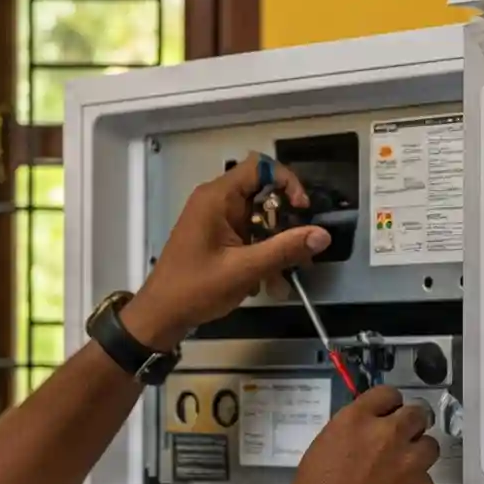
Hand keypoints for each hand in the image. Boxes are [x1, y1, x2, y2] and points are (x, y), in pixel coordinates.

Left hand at [122, 152, 329, 348]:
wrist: (161, 315)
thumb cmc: (195, 288)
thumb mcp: (244, 270)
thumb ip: (284, 250)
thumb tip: (322, 235)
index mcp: (217, 197)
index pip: (261, 167)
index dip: (287, 182)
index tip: (302, 211)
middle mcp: (216, 201)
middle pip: (263, 194)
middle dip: (286, 221)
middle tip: (301, 248)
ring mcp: (216, 220)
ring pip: (259, 219)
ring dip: (276, 244)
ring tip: (286, 273)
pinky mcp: (218, 238)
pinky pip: (249, 236)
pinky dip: (262, 254)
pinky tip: (267, 282)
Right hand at [268, 386, 440, 483]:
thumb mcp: (321, 455)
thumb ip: (350, 439)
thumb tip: (366, 438)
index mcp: (355, 422)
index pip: (388, 395)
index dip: (390, 406)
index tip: (389, 415)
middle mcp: (388, 436)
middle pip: (417, 415)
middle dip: (410, 427)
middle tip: (400, 445)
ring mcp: (410, 465)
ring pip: (429, 448)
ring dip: (417, 457)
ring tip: (398, 480)